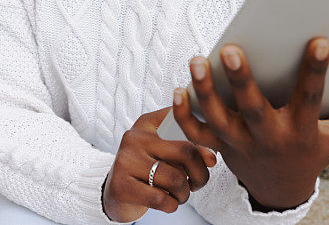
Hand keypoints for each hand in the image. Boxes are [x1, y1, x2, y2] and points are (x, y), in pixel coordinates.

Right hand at [102, 107, 217, 220]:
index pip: (183, 123)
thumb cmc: (148, 169)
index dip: (204, 143)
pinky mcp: (121, 186)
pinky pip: (161, 199)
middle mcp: (134, 137)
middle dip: (200, 174)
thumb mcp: (165, 152)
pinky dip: (171, 205)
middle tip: (197, 184)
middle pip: (185, 152)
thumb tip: (212, 159)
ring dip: (184, 194)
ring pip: (175, 179)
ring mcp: (126, 161)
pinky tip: (167, 202)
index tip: (210, 159)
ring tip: (179, 195)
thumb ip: (189, 148)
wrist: (116, 191)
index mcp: (147, 123)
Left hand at [172, 37, 328, 210]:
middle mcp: (268, 136)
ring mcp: (238, 143)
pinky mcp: (217, 145)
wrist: (280, 188)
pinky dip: (181, 113)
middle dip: (242, 80)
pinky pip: (195, 132)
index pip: (310, 97)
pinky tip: (177, 89)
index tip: (319, 39)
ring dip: (203, 91)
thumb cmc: (314, 150)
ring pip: (215, 118)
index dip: (316, 70)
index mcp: (301, 130)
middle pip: (252, 109)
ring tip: (196, 61)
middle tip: (232, 48)